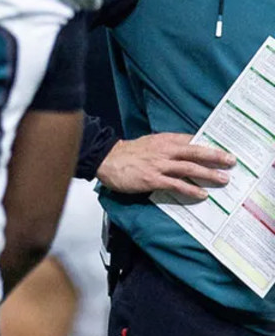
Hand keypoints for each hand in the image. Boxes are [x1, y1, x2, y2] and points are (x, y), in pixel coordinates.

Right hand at [97, 133, 234, 198]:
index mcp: (163, 140)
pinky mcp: (152, 179)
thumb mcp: (149, 143)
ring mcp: (159, 165)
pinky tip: (202, 195)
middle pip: (195, 152)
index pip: (191, 140)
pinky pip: (176, 184)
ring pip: (189, 168)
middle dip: (215, 156)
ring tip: (223, 179)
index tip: (223, 149)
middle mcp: (164, 151)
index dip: (208, 144)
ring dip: (208, 174)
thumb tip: (186, 150)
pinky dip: (191, 190)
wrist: (105, 159)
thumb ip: (167, 146)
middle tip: (231, 161)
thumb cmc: (127, 153)